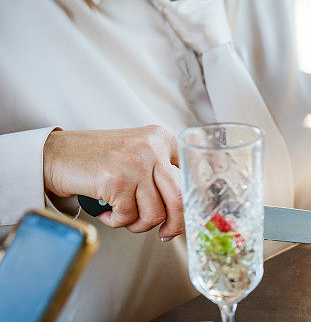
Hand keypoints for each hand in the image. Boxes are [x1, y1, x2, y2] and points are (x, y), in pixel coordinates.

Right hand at [43, 125, 183, 239]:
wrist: (56, 154)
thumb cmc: (98, 159)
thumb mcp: (138, 152)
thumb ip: (161, 169)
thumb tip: (186, 204)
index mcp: (162, 138)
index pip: (192, 172)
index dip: (193, 198)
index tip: (189, 214)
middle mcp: (152, 148)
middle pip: (180, 197)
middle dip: (175, 223)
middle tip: (166, 232)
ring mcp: (135, 163)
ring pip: (155, 213)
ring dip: (139, 224)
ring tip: (125, 216)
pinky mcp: (116, 181)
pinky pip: (128, 217)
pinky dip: (118, 222)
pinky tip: (108, 212)